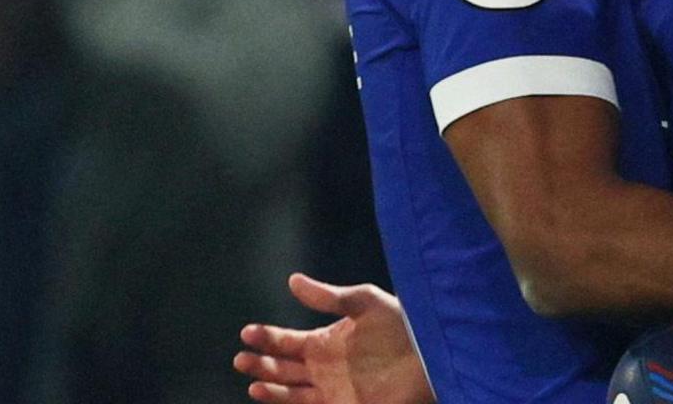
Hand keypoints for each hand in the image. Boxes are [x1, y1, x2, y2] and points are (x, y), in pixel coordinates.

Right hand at [233, 273, 431, 403]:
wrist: (432, 352)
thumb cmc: (401, 323)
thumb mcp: (364, 302)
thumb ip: (328, 296)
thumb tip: (292, 280)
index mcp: (326, 343)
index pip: (287, 342)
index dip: (267, 338)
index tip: (247, 332)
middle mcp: (325, 369)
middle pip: (284, 370)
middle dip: (262, 364)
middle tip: (241, 359)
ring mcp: (334, 391)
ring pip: (293, 394)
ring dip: (272, 390)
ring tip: (252, 384)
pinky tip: (275, 398)